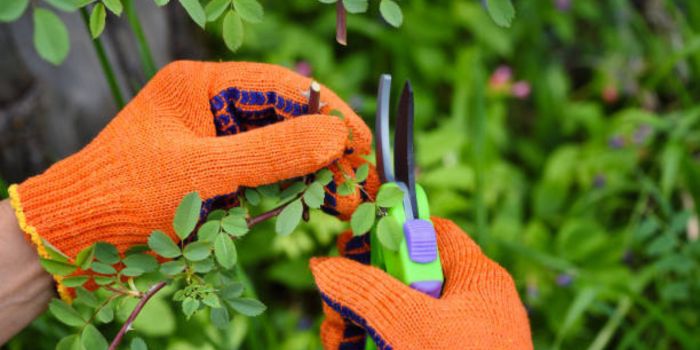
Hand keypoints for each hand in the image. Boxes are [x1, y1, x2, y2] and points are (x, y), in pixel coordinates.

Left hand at [7, 61, 373, 300]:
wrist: (79, 235)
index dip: (327, 111)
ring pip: (278, 149)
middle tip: (362, 177)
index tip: (361, 141)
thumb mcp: (204, 171)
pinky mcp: (215, 172)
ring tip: (346, 199)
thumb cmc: (128, 193)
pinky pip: (263, 175)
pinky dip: (288, 190)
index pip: (280, 87)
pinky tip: (313, 204)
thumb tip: (335, 136)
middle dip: (325, 148)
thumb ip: (272, 153)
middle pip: (284, 118)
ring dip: (313, 173)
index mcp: (201, 85)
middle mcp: (211, 107)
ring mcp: (214, 141)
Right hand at [310, 217, 532, 349]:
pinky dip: (365, 344)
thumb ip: (366, 291)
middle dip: (361, 284)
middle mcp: (464, 305)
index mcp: (476, 279)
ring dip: (355, 320)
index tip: (352, 235)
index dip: (391, 226)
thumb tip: (323, 266)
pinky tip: (346, 348)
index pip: (431, 230)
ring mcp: (448, 338)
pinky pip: (391, 341)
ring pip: (390, 313)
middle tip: (336, 299)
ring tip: (339, 337)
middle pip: (401, 273)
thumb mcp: (412, 327)